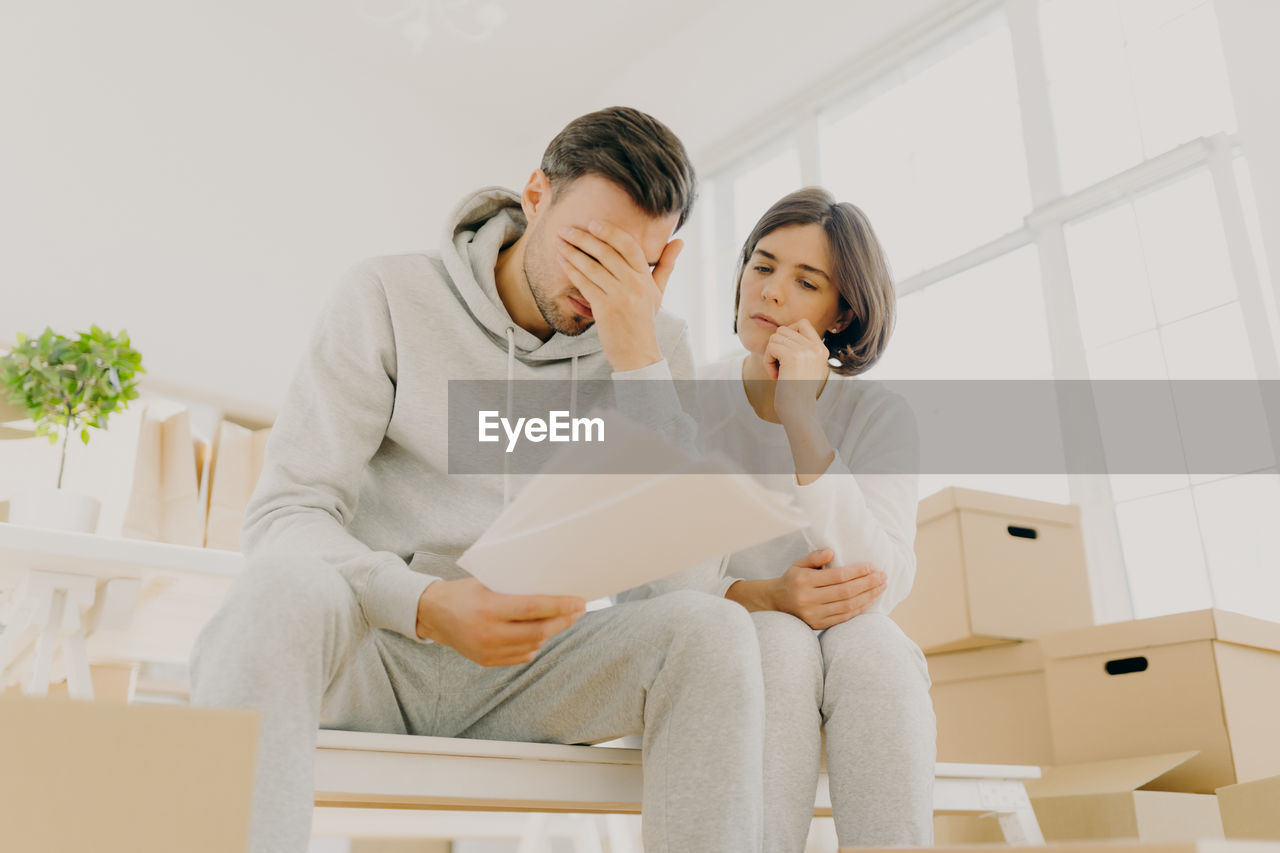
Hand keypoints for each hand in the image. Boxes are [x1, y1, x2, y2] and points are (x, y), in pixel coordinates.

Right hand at [416, 578, 585, 666]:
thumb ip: (514, 591)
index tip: (579, 602)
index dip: (560, 606)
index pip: (533, 609)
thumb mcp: (487, 584)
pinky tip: (538, 633)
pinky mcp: (487, 661)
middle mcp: (489, 633)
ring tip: (561, 619)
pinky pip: (522, 656)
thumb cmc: (463, 593)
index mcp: (488, 608)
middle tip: (579, 611)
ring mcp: (488, 651)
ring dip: (550, 632)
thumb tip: (552, 591)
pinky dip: (535, 644)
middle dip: (564, 621)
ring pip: (533, 645)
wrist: (432, 614)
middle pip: (538, 631)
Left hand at [557, 220, 683, 371]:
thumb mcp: (658, 291)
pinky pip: (584, 284)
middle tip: (566, 229)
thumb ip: (666, 265)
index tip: (592, 223)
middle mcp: (634, 284)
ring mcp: (619, 296)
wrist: (637, 352)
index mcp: (646, 277)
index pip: (628, 245)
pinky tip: (562, 261)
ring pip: (592, 267)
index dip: (609, 232)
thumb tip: (679, 241)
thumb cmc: (644, 320)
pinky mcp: (604, 309)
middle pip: (606, 253)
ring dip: (572, 252)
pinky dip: (571, 270)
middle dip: (583, 238)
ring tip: (559, 242)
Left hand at [764, 319, 829, 425]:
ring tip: (778, 372)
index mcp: (822, 349)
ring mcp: (805, 350)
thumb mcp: (806, 366)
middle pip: (784, 329)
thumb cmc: (797, 392)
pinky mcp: (792, 356)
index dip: (788, 332)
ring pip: (775, 337)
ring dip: (771, 355)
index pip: (803, 323)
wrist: (799, 411)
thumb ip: (800, 347)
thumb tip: (781, 330)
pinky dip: (767, 362)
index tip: (785, 353)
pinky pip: (770, 348)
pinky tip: (775, 376)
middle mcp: (816, 347)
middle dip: (776, 346)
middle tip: (780, 366)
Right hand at [768, 549, 886, 629]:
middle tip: (883, 577)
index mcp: (803, 581)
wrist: (775, 603)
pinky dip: (859, 609)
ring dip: (868, 597)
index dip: (857, 572)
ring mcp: (813, 614)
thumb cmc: (792, 580)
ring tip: (880, 588)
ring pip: (847, 606)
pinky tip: (869, 601)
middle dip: (868, 584)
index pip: (838, 576)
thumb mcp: (798, 564)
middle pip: (846, 592)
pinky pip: (843, 618)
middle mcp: (808, 599)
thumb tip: (832, 552)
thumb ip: (814, 557)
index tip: (872, 566)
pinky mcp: (817, 625)